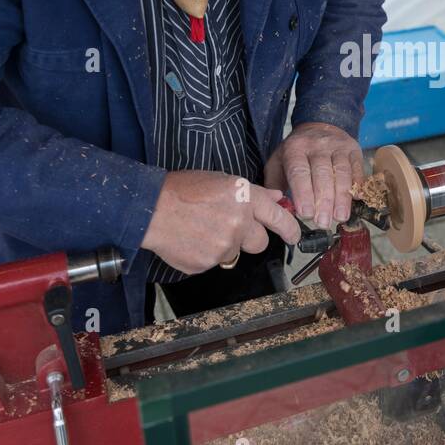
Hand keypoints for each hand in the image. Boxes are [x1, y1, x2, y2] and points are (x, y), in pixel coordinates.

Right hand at [140, 170, 300, 275]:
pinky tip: (191, 238)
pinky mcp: (206, 264)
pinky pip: (213, 262)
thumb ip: (253, 193)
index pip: (279, 218)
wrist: (151, 208)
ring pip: (234, 253)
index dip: (290, 229)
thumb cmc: (183, 189)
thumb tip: (277, 197)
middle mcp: (239, 223)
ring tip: (201, 228)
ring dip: (223, 244)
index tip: (294, 236)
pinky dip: (205, 254)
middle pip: (260, 243)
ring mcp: (223, 247)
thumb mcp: (223, 181)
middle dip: (250, 238)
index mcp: (245, 198)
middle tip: (230, 227)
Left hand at [263, 122, 363, 228]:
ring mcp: (337, 146)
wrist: (320, 125)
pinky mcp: (353, 150)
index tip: (306, 214)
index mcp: (295, 149)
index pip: (299, 172)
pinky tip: (357, 199)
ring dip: (342, 197)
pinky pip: (357, 168)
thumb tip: (277, 208)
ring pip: (342, 172)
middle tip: (323, 222)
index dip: (303, 193)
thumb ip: (274, 184)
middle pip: (322, 174)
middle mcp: (317, 145)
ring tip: (340, 217)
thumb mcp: (278, 162)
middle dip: (324, 200)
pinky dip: (358, 184)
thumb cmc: (296, 153)